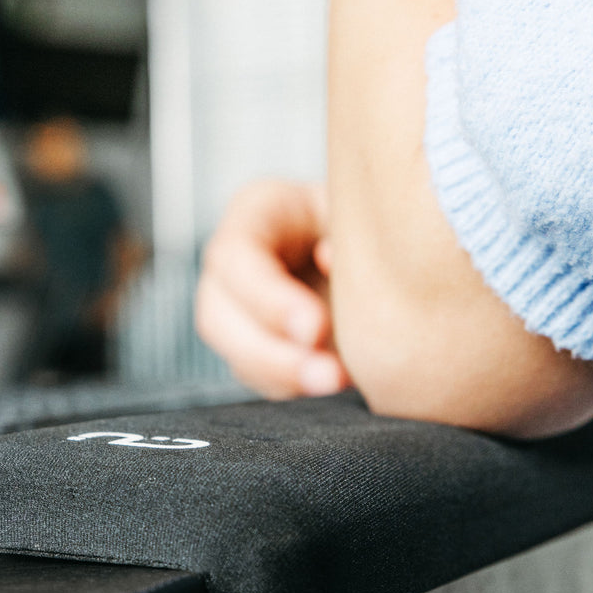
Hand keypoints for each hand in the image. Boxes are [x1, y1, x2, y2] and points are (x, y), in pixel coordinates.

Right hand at [195, 180, 349, 397]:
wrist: (374, 236)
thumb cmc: (365, 213)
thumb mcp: (358, 206)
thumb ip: (343, 230)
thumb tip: (328, 259)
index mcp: (253, 214)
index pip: (235, 257)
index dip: (269, 299)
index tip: (315, 328)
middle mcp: (231, 267)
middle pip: (217, 318)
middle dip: (270, 354)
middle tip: (328, 374)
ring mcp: (238, 312)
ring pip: (236, 355)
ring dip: (285, 377)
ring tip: (337, 382)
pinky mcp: (258, 348)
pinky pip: (264, 377)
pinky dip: (296, 386)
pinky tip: (337, 382)